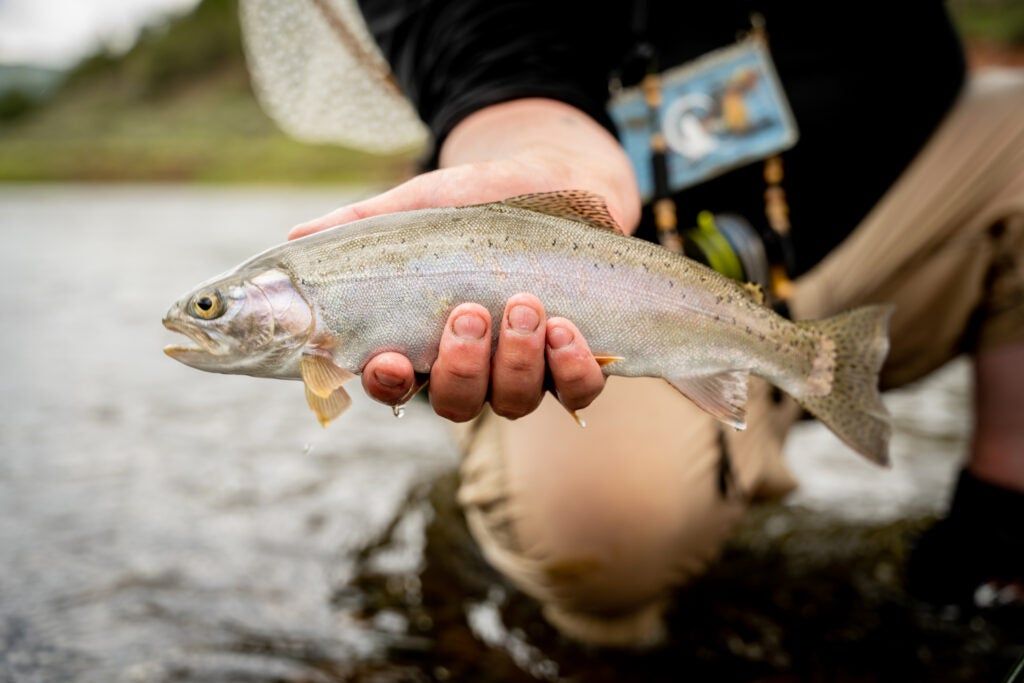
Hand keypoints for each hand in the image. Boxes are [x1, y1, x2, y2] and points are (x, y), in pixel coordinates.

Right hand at [290, 98, 638, 421]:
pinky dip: (572, 370)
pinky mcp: (573, 360)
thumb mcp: (418, 206)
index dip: (389, 383)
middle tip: (470, 312)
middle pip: (456, 404)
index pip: (393, 384)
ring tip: (526, 304)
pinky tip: (565, 330)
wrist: (553, 179)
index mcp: (423, 340)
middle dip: (462, 367)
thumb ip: (361, 224)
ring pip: (513, 402)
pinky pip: (576, 393)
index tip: (393, 359)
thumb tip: (297, 239)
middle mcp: (472, 367)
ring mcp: (525, 368)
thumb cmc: (476, 202)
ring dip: (516, 361)